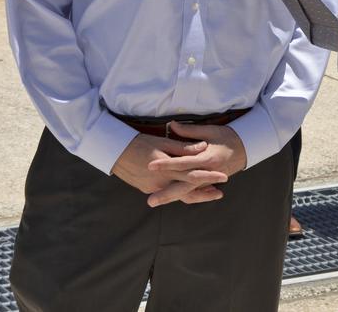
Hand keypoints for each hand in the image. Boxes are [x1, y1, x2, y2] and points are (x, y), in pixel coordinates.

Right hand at [111, 133, 228, 205]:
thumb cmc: (140, 142)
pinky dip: (181, 192)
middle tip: (220, 193)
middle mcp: (160, 182)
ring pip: (177, 195)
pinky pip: (168, 192)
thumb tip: (202, 147)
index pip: (192, 175)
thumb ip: (183, 148)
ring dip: (194, 195)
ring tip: (210, 193)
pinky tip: (191, 190)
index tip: (223, 176)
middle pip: (186, 191)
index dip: (208, 176)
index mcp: (166, 168)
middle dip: (204, 193)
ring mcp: (153, 187)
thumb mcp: (162, 142)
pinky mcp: (147, 188)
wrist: (115, 151)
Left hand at [143, 123, 247, 206]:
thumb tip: (171, 125)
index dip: (166, 164)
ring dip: (171, 197)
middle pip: (184, 185)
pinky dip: (181, 196)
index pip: (183, 163)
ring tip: (154, 202)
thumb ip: (189, 131)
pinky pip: (194, 192)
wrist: (246, 147)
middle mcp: (208, 172)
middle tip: (150, 200)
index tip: (150, 165)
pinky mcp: (209, 183)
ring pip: (188, 192)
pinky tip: (169, 200)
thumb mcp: (210, 130)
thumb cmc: (227, 137)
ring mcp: (209, 180)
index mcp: (208, 158)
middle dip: (166, 193)